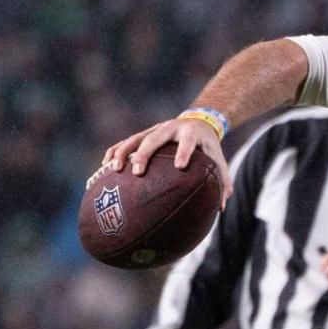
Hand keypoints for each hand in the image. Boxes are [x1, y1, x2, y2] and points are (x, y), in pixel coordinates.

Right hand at [101, 116, 232, 203]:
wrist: (198, 120)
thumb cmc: (208, 146)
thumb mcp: (218, 159)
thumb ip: (223, 181)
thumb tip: (221, 207)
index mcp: (190, 133)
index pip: (187, 142)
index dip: (184, 152)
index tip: (180, 166)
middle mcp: (169, 128)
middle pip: (154, 139)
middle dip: (144, 154)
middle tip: (138, 172)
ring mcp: (154, 130)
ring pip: (135, 138)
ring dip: (122, 152)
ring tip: (113, 169)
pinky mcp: (144, 133)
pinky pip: (125, 141)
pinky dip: (115, 151)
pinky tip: (104, 167)